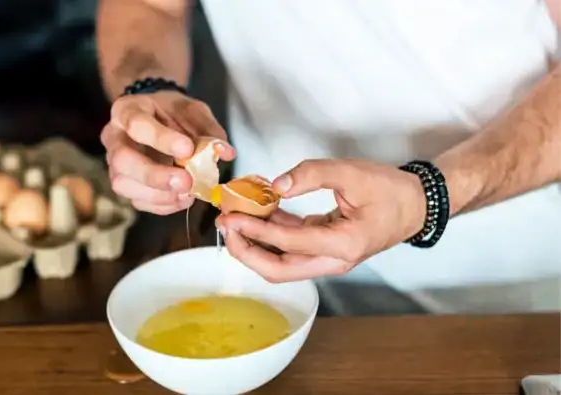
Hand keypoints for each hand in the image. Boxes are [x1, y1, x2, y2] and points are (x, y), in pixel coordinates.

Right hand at [102, 91, 235, 214]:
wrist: (158, 117)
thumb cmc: (172, 112)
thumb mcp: (192, 111)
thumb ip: (208, 129)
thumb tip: (226, 152)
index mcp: (127, 110)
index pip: (137, 124)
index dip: (161, 139)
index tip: (188, 149)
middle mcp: (114, 138)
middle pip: (123, 160)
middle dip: (155, 176)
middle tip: (186, 182)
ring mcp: (115, 164)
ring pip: (124, 184)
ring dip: (159, 194)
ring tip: (188, 193)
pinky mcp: (126, 184)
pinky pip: (137, 201)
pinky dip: (162, 205)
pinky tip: (183, 199)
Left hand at [215, 159, 426, 281]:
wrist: (415, 205)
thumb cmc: (390, 191)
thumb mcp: (353, 173)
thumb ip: (313, 174)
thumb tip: (276, 186)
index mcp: (343, 245)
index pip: (289, 243)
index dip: (257, 231)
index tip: (232, 217)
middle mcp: (333, 260)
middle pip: (278, 270)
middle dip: (246, 251)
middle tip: (226, 226)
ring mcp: (328, 259)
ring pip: (281, 263)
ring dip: (255, 244)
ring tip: (234, 219)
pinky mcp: (324, 250)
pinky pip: (290, 248)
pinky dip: (271, 233)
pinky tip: (257, 211)